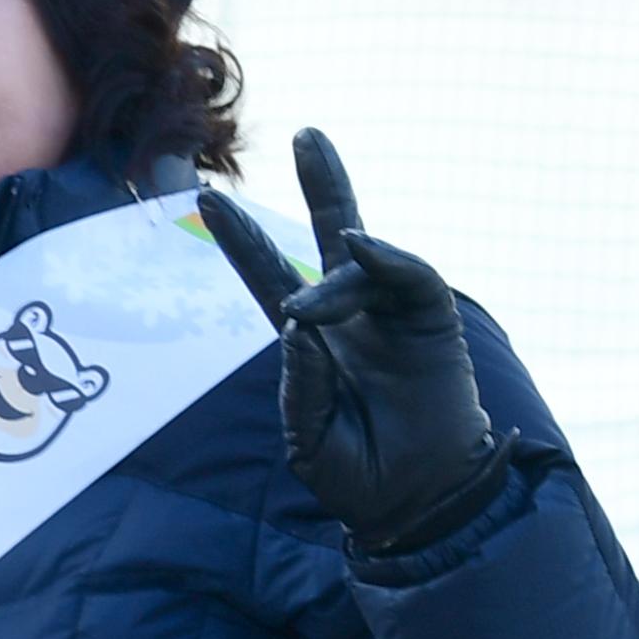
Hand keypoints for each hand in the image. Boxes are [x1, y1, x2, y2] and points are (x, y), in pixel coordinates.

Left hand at [205, 129, 503, 553]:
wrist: (419, 503)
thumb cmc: (358, 477)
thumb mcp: (309, 440)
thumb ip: (298, 384)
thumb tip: (297, 321)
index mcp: (311, 338)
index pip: (271, 276)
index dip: (244, 241)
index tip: (206, 200)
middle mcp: (352, 314)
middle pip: (333, 233)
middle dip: (323, 183)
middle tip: (307, 136)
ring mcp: (393, 313)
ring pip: (365, 260)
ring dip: (334, 275)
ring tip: (308, 307)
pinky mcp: (432, 320)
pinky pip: (410, 277)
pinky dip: (387, 259)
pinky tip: (364, 250)